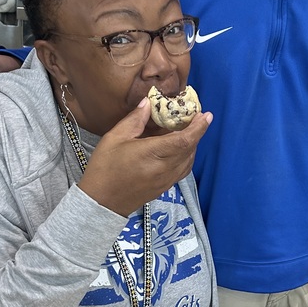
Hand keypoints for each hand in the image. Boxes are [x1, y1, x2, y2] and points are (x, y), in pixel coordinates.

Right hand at [79, 99, 212, 214]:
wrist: (101, 202)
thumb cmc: (104, 169)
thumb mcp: (114, 138)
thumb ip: (134, 120)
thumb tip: (148, 104)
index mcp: (153, 154)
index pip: (184, 140)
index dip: (198, 127)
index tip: (206, 115)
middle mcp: (164, 169)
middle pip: (190, 149)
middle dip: (196, 132)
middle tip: (195, 117)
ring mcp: (166, 180)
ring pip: (189, 160)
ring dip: (192, 145)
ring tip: (188, 130)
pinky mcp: (164, 187)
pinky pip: (183, 170)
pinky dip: (186, 157)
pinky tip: (179, 149)